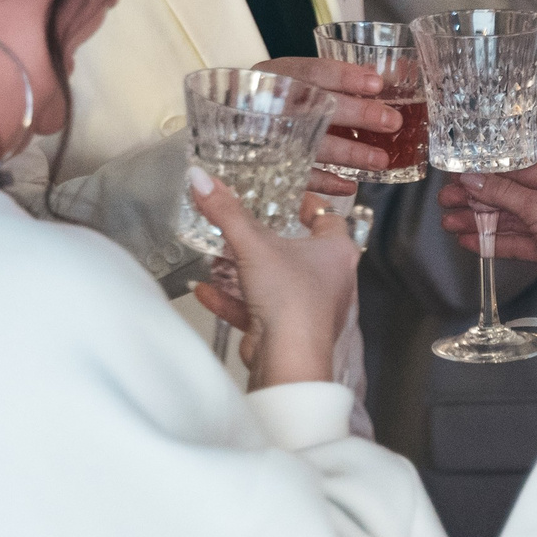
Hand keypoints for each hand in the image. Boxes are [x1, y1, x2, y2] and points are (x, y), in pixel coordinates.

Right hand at [188, 173, 352, 387]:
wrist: (289, 360)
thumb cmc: (290, 297)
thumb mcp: (253, 245)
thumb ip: (225, 212)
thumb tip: (200, 177)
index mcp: (336, 253)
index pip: (328, 219)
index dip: (310, 206)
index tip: (289, 198)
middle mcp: (329, 280)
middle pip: (299, 251)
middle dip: (268, 241)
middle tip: (245, 227)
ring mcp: (309, 308)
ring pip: (276, 282)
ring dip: (245, 273)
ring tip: (218, 259)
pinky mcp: (288, 332)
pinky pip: (258, 310)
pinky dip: (233, 301)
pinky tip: (205, 291)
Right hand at [255, 56, 394, 196]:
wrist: (223, 130)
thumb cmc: (276, 100)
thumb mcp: (300, 80)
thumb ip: (343, 79)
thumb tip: (399, 72)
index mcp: (274, 75)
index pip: (311, 71)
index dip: (344, 76)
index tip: (376, 83)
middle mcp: (266, 104)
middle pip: (314, 107)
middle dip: (356, 115)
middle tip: (391, 122)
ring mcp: (263, 137)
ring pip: (309, 145)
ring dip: (348, 153)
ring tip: (380, 160)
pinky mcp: (264, 166)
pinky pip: (296, 177)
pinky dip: (325, 183)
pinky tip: (350, 185)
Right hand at [439, 161, 536, 319]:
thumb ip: (504, 193)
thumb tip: (472, 178)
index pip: (520, 171)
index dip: (487, 175)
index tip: (458, 176)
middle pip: (511, 195)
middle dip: (478, 199)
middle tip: (446, 200)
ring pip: (510, 219)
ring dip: (480, 222)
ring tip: (449, 223)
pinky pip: (515, 240)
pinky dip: (492, 241)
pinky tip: (468, 240)